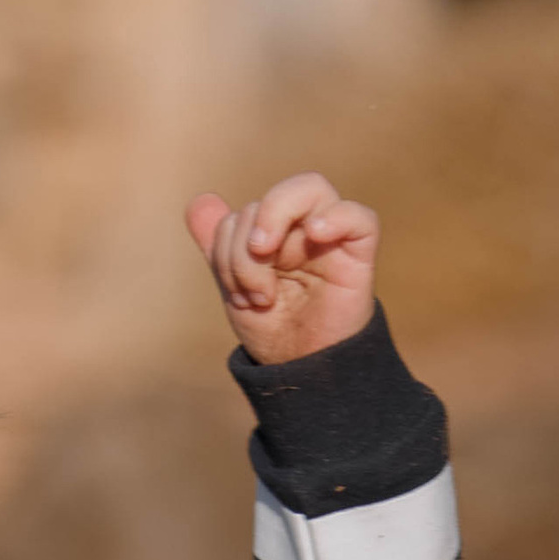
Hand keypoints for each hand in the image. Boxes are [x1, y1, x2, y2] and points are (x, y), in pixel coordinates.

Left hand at [185, 172, 378, 364]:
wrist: (302, 370)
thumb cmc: (274, 329)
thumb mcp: (236, 290)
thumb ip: (219, 247)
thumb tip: (198, 202)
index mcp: (273, 231)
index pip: (244, 213)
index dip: (228, 250)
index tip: (236, 296)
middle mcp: (301, 225)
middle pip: (270, 198)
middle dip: (245, 253)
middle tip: (253, 295)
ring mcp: (331, 235)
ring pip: (310, 189)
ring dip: (275, 228)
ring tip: (269, 288)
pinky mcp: (359, 253)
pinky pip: (360, 218)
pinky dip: (337, 217)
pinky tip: (315, 233)